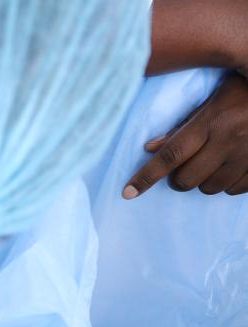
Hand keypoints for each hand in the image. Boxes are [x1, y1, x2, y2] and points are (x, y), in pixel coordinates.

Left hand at [125, 70, 247, 197]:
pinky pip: (234, 190)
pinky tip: (232, 167)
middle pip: (186, 179)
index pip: (171, 155)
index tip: (128, 193)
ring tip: (212, 162)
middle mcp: (231, 139)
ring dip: (203, 181)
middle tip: (185, 166)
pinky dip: (228, 184)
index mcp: (214, 120)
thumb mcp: (217, 96)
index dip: (146, 177)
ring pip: (210, 188)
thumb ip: (184, 123)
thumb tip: (150, 148)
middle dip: (178, 178)